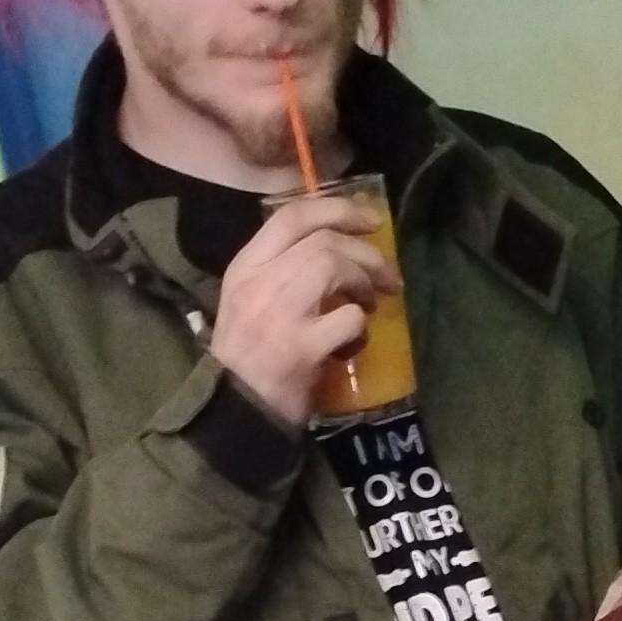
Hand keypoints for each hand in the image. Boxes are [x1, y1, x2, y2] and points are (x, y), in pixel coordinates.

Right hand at [211, 192, 398, 427]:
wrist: (235, 411)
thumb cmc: (248, 356)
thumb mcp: (250, 300)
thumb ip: (283, 268)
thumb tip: (339, 243)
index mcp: (245, 266)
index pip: (291, 216)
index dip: (337, 209)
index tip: (370, 219)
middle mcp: (258, 282)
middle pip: (323, 241)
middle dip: (365, 253)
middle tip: (386, 275)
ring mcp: (279, 314)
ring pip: (332, 266)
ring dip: (364, 281)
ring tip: (372, 303)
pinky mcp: (301, 348)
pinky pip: (348, 318)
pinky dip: (361, 326)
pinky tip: (354, 342)